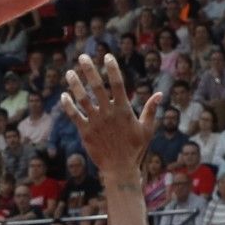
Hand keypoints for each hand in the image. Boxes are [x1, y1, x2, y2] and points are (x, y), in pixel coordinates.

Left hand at [62, 54, 160, 191]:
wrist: (120, 168)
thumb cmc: (135, 149)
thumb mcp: (146, 129)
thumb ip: (151, 110)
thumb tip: (160, 94)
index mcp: (123, 109)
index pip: (117, 84)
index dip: (112, 69)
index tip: (107, 56)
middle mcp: (108, 113)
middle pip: (97, 87)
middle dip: (89, 70)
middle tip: (83, 57)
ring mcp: (95, 122)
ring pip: (83, 99)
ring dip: (75, 85)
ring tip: (69, 72)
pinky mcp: (85, 132)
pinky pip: (74, 116)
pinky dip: (68, 105)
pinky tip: (64, 95)